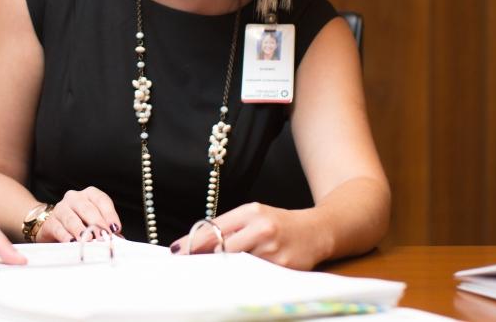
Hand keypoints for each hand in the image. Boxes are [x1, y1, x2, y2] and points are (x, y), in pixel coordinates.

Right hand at [38, 186, 122, 242]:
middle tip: (103, 236)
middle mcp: (74, 198)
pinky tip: (72, 243)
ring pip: (71, 218)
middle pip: (87, 208)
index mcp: (89, 195)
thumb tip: (119, 239)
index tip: (115, 228)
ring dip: (81, 230)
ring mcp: (61, 208)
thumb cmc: (80, 223)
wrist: (54, 226)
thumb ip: (106, 229)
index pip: (101, 200)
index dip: (110, 214)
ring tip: (88, 240)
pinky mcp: (50, 222)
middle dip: (97, 223)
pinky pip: (58, 228)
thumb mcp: (94, 223)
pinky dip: (66, 236)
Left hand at [168, 202, 329, 270]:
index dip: (192, 243)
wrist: (318, 231)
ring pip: (237, 267)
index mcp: (251, 212)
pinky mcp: (284, 269)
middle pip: (222, 250)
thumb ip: (228, 225)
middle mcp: (262, 230)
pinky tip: (237, 281)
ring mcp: (273, 251)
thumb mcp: (253, 214)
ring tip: (212, 276)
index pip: (214, 230)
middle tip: (190, 270)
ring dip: (223, 273)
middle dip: (204, 261)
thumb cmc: (280, 223)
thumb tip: (195, 243)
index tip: (177, 253)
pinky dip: (244, 280)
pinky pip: (255, 278)